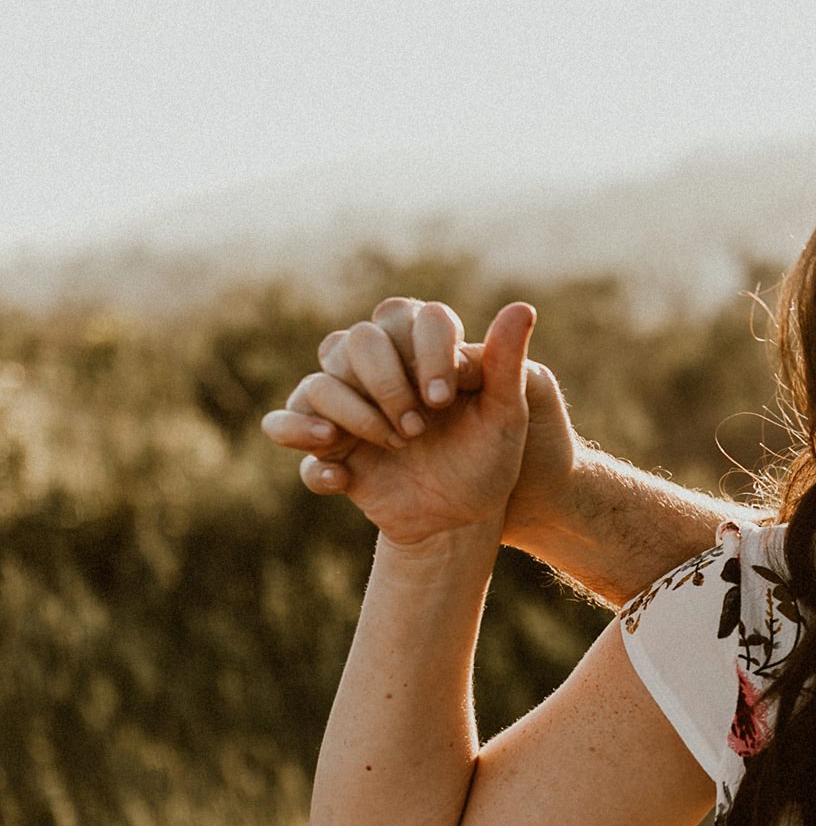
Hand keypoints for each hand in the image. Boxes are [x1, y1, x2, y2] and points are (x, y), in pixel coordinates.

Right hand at [262, 295, 582, 542]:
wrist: (460, 518)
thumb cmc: (487, 460)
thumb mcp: (506, 416)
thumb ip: (506, 363)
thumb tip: (523, 307)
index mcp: (419, 351)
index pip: (406, 316)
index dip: (425, 351)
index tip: (445, 399)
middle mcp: (375, 370)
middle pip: (355, 341)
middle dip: (387, 384)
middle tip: (419, 428)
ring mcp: (344, 406)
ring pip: (317, 384)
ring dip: (354, 416)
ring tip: (396, 446)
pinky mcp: (323, 445)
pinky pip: (282, 427)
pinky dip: (303, 445)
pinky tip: (341, 477)